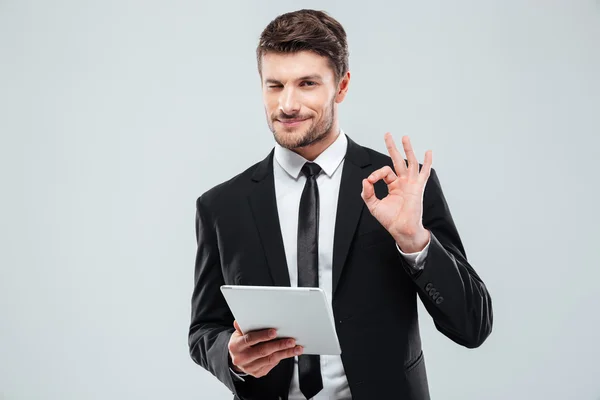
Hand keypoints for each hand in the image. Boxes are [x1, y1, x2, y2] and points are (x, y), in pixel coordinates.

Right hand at [228, 321, 303, 377]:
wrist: (237, 358)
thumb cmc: (241, 342)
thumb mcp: (239, 333)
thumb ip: (243, 326)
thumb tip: (241, 320)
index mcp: (236, 346)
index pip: (250, 339)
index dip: (262, 336)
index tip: (275, 332)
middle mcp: (241, 358)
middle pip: (262, 351)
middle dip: (279, 345)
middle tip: (291, 341)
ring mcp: (249, 368)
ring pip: (270, 359)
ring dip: (285, 353)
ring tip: (296, 348)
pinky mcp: (257, 373)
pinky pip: (272, 365)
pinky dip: (282, 358)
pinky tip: (290, 353)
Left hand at [360, 133, 431, 252]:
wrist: (401, 229)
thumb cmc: (390, 219)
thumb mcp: (373, 205)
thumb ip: (367, 193)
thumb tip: (365, 180)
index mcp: (393, 185)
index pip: (384, 172)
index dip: (376, 174)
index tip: (370, 181)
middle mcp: (403, 182)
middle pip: (398, 160)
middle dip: (392, 147)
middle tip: (388, 134)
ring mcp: (411, 183)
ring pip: (410, 162)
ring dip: (407, 149)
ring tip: (404, 137)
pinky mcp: (417, 187)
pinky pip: (424, 173)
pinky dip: (427, 162)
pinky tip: (428, 152)